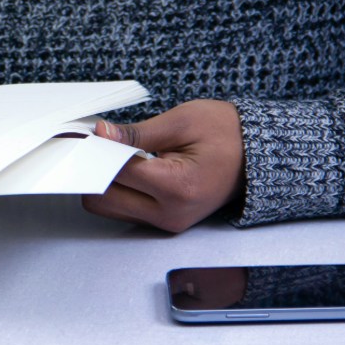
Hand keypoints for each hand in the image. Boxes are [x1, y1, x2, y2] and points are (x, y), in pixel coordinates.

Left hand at [82, 99, 245, 232]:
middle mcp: (170, 213)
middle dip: (94, 169)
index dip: (95, 151)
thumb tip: (101, 134)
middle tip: (96, 144)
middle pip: (102, 199)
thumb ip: (136, 132)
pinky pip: (123, 209)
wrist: (258, 155)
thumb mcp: (182, 121)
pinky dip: (116, 189)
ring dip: (102, 181)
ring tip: (113, 153)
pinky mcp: (163, 222)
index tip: (86, 134)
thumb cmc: (227, 133)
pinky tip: (124, 166)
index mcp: (177, 187)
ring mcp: (167, 222)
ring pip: (108, 207)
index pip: (115, 173)